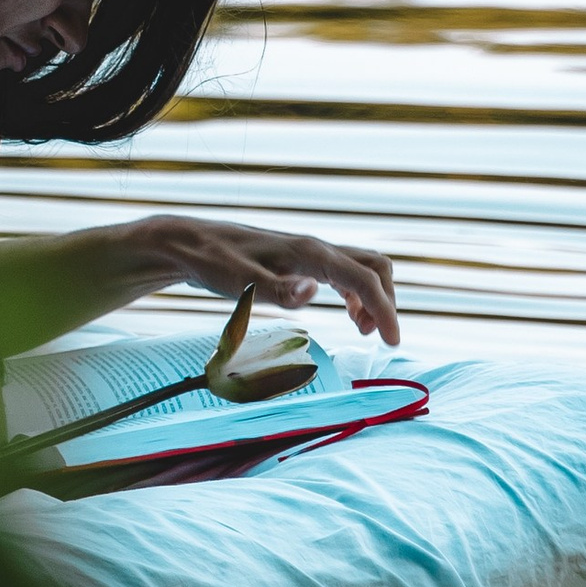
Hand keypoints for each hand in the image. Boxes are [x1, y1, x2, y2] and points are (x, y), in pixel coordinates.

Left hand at [132, 214, 401, 347]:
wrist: (191, 244)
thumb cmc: (214, 263)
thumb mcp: (241, 282)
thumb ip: (278, 289)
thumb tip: (314, 291)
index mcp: (309, 254)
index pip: (365, 279)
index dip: (386, 310)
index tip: (393, 342)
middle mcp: (316, 248)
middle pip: (374, 267)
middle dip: (387, 301)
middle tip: (381, 338)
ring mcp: (310, 252)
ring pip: (362, 267)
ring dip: (373, 297)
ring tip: (364, 330)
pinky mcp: (301, 259)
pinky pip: (344, 272)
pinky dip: (357, 294)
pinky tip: (349, 315)